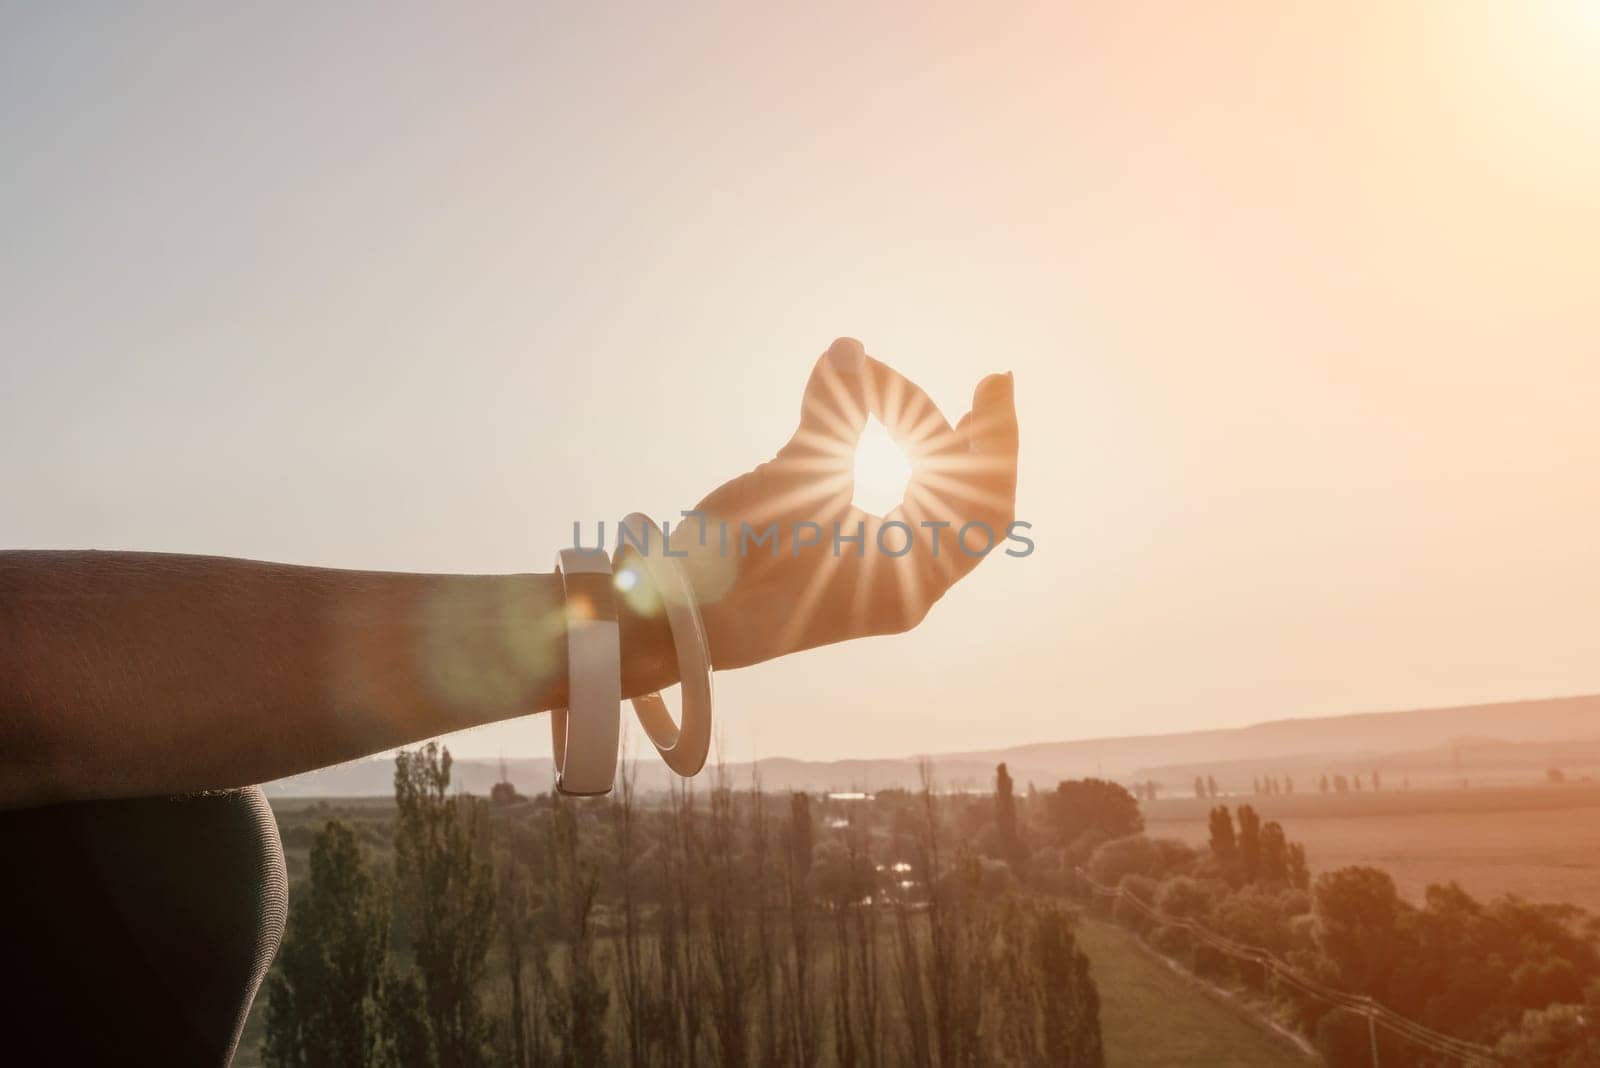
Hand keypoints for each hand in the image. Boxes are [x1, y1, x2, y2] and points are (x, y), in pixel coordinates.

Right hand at [654, 337, 1019, 671]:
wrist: (677, 623)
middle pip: (966, 506)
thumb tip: (848, 347)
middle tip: (972, 387)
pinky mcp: (850, 573)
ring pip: (933, 511)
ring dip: (927, 452)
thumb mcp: (788, 481)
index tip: (994, 383)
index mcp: (910, 582)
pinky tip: (880, 437)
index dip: (999, 441)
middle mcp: (907, 590)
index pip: (987, 507)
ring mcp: (880, 586)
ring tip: (912, 400)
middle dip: (965, 439)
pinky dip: (897, 472)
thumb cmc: (736, 565)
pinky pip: (898, 517)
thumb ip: (830, 414)